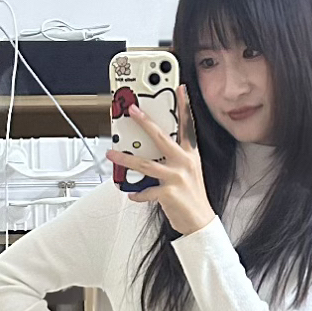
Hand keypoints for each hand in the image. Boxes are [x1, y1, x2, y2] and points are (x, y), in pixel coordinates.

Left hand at [105, 85, 215, 236]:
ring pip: (145, 164)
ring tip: (111, 154)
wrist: (200, 222)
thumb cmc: (192, 197)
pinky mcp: (169, 193)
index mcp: (190, 155)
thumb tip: (148, 151)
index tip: (180, 88)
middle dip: (145, 122)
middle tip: (132, 110)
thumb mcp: (188, 172)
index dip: (184, 106)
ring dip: (125, 159)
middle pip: (161, 137)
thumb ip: (173, 158)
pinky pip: (146, 190)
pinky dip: (136, 193)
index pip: (188, 126)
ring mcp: (176, 177)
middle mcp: (184, 162)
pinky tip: (131, 193)